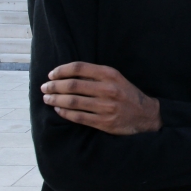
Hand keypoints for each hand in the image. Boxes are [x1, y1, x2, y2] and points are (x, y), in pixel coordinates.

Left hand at [41, 62, 160, 134]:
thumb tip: (67, 75)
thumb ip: (96, 75)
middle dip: (54, 86)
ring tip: (48, 98)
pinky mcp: (104, 122)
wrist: (146, 115)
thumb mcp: (116, 78)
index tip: (51, 74)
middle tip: (45, 87)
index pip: (79, 68)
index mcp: (110, 74)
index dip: (61, 70)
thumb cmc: (127, 94)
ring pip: (73, 101)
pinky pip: (78, 117)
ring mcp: (106, 107)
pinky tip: (58, 109)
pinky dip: (65, 112)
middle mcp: (108, 89)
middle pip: (73, 85)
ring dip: (56, 100)